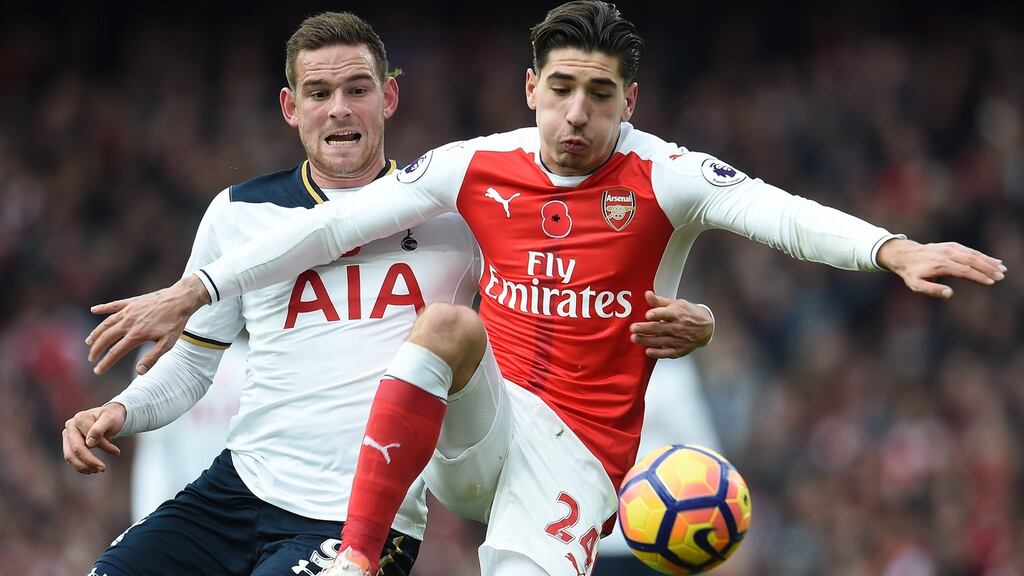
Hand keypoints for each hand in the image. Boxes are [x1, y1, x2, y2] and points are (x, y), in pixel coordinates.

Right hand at [62, 403, 125, 473]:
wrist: (109, 417)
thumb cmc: (111, 418)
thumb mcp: (110, 419)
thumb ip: (99, 429)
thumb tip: (89, 443)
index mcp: (79, 418)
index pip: (89, 438)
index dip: (103, 447)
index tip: (117, 452)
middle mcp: (70, 426)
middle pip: (76, 449)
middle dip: (89, 461)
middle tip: (103, 469)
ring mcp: (68, 436)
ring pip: (70, 456)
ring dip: (83, 466)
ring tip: (98, 470)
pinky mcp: (68, 444)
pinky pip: (70, 458)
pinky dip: (80, 466)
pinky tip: (92, 470)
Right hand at [86, 275, 210, 374]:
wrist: (181, 299)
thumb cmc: (175, 323)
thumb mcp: (167, 343)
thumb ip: (152, 357)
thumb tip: (139, 371)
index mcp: (137, 335)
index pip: (115, 352)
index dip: (105, 363)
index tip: (98, 371)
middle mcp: (128, 322)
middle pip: (106, 338)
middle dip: (96, 350)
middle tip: (91, 359)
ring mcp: (129, 311)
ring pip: (106, 323)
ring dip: (96, 333)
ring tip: (89, 342)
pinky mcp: (131, 302)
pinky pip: (113, 305)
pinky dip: (102, 308)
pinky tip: (93, 310)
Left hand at [630, 291, 713, 358]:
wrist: (706, 327)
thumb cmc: (689, 313)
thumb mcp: (676, 303)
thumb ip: (659, 301)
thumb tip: (647, 294)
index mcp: (678, 313)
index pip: (666, 314)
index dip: (657, 314)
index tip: (648, 315)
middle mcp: (678, 327)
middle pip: (659, 328)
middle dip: (645, 329)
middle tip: (633, 328)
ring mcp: (679, 339)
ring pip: (660, 341)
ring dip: (646, 340)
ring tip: (634, 338)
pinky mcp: (679, 350)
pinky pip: (667, 353)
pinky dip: (658, 353)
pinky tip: (648, 351)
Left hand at [876, 238, 1006, 298]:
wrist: (905, 255)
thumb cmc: (912, 273)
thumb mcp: (916, 285)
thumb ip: (932, 290)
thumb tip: (950, 294)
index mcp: (940, 265)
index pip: (964, 271)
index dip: (978, 276)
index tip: (991, 282)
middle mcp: (947, 254)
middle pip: (972, 261)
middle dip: (988, 268)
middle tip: (1001, 276)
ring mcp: (950, 248)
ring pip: (973, 254)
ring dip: (989, 261)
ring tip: (1002, 269)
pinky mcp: (952, 245)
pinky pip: (970, 250)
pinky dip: (982, 255)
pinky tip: (993, 261)